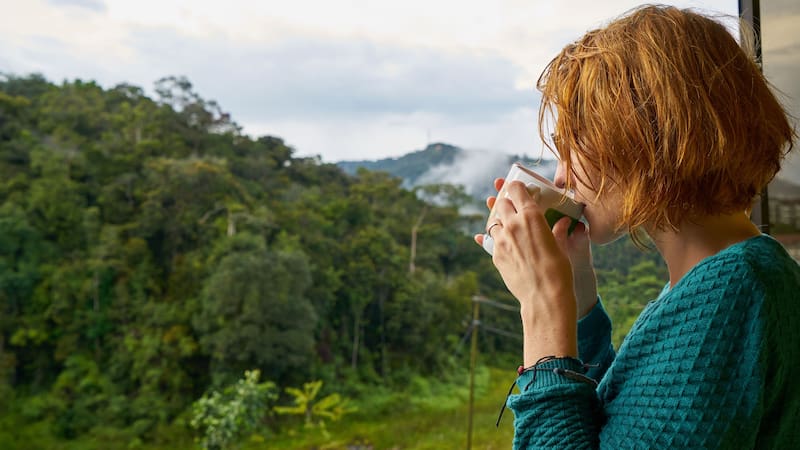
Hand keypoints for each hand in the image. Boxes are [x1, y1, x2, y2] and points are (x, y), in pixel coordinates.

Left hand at [475, 178, 597, 318]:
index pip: (516, 189)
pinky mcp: (495, 255)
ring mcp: (501, 240)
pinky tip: (505, 244)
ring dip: (501, 222)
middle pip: (501, 203)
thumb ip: (558, 231)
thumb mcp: (561, 246)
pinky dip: (498, 240)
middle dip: (507, 203)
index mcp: (531, 216)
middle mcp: (512, 224)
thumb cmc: (559, 270)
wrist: (544, 297)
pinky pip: (491, 241)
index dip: (516, 187)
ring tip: (510, 228)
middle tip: (515, 209)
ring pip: (494, 222)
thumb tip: (563, 222)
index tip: (519, 189)